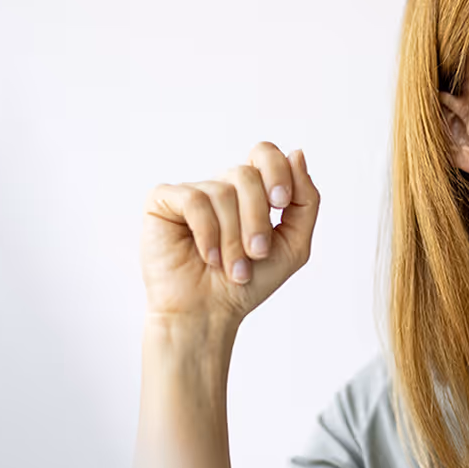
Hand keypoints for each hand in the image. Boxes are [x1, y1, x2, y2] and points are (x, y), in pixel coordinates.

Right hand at [141, 142, 319, 328]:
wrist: (209, 314)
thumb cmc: (248, 283)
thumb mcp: (294, 244)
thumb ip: (305, 200)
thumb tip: (297, 153)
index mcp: (250, 193)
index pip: (265, 154)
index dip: (277, 171)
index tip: (282, 203)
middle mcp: (220, 187)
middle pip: (247, 174)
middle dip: (258, 219)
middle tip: (256, 254)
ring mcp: (191, 192)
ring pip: (223, 191)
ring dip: (233, 237)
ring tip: (232, 268)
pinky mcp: (163, 201)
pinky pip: (194, 200)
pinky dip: (208, 232)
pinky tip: (208, 256)